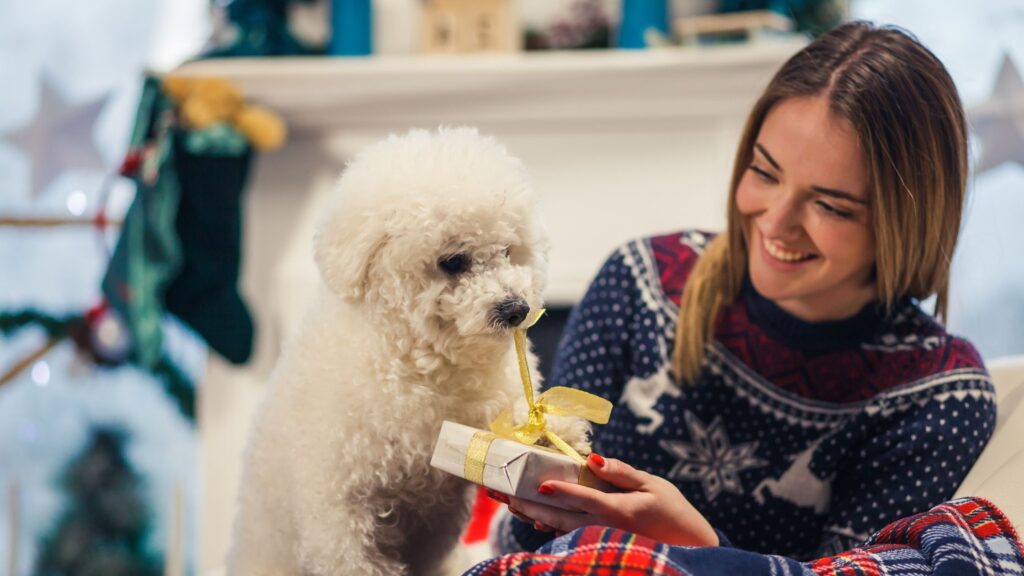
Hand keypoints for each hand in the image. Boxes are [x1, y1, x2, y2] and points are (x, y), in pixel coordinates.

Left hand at [505, 454, 718, 546]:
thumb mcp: (654, 485)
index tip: (541, 485)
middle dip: (531, 506)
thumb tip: (594, 460)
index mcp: (621, 511)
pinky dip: (548, 526)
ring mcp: (601, 540)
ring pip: (560, 530)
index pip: (586, 500)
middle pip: (561, 519)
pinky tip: (532, 516)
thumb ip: (622, 473)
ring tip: (508, 502)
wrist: (688, 548)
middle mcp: (606, 529)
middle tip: (504, 494)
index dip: (563, 493)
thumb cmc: (674, 513)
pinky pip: (569, 536)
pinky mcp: (599, 545)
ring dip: (533, 516)